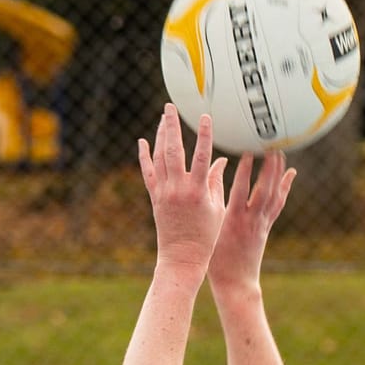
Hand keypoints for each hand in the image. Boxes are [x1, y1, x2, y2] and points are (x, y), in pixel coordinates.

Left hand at [137, 106, 226, 278]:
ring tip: (164, 118)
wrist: (182, 258)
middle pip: (174, 151)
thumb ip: (217, 182)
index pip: (203, 157)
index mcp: (198, 192)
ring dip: (161, 135)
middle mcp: (178, 189)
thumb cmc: (206, 237)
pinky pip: (147, 173)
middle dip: (172, 126)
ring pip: (159, 158)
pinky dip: (144, 156)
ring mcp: (164, 193)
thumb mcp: (217, 209)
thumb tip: (221, 160)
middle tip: (170, 106)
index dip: (205, 135)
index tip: (206, 117)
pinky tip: (143, 141)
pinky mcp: (154, 198)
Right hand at [208, 151, 295, 295]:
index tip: (248, 152)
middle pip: (263, 190)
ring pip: (273, 195)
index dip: (246, 172)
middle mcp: (250, 221)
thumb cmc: (215, 259)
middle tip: (272, 145)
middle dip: (268, 168)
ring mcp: (261, 224)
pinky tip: (290, 172)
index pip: (241, 191)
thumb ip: (211, 202)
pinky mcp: (266, 228)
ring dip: (278, 173)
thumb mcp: (210, 230)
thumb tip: (209, 175)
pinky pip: (278, 205)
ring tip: (281, 151)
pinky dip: (284, 187)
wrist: (235, 284)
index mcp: (233, 221)